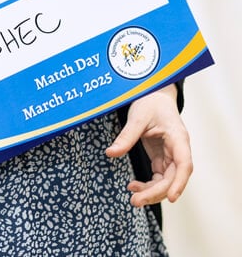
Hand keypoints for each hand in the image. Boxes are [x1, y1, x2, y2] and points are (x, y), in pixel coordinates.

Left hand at [106, 84, 191, 206]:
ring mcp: (171, 156)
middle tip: (135, 201)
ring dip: (151, 192)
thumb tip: (111, 153)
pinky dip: (148, 185)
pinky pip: (159, 177)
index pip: (184, 164)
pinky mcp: (162, 158)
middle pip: (173, 178)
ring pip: (166, 181)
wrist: (154, 94)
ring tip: (133, 198)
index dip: (179, 183)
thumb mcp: (137, 117)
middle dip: (155, 192)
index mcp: (178, 138)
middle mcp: (178, 150)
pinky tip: (133, 186)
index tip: (171, 198)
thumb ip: (126, 136)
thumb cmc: (150, 102)